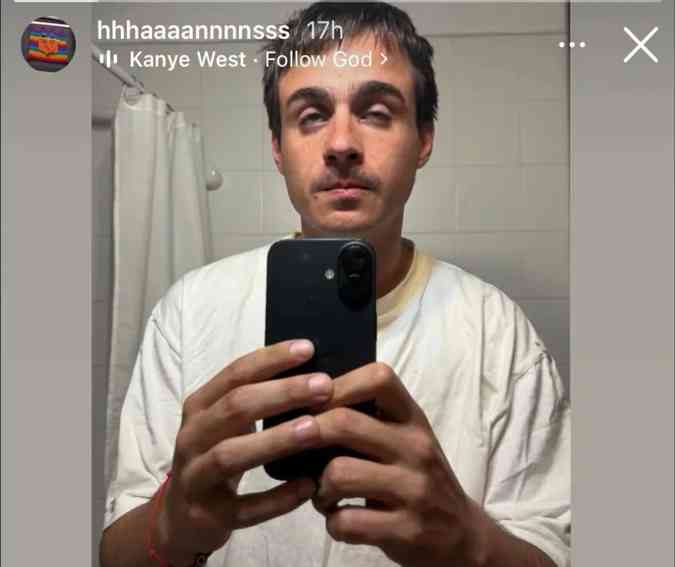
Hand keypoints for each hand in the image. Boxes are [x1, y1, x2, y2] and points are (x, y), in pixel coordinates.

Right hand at [155, 339, 332, 563]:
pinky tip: (308, 486)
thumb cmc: (217, 455)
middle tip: (324, 386)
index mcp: (199, 407)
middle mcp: (191, 437)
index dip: (270, 359)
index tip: (308, 349)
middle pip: (235, 407)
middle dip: (282, 393)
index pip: (235, 374)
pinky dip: (276, 499)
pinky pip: (244, 509)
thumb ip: (257, 398)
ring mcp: (196, 478)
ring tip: (315, 428)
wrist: (181, 517)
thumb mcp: (226, 423)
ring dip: (275, 439)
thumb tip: (311, 372)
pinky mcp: (207, 516)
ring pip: (231, 454)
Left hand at [310, 362, 486, 566]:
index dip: (337, 384)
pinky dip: (332, 523)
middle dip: (306, 435)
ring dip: (318, 487)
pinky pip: (347, 521)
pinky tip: (340, 519)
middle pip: (344, 422)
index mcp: (413, 419)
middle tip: (298, 448)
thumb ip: (368, 421)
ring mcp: (414, 489)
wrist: (462, 534)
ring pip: (339, 473)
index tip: (313, 402)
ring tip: (324, 493)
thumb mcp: (405, 439)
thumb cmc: (417, 477)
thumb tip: (304, 407)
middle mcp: (416, 447)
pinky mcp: (407, 529)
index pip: (378, 378)